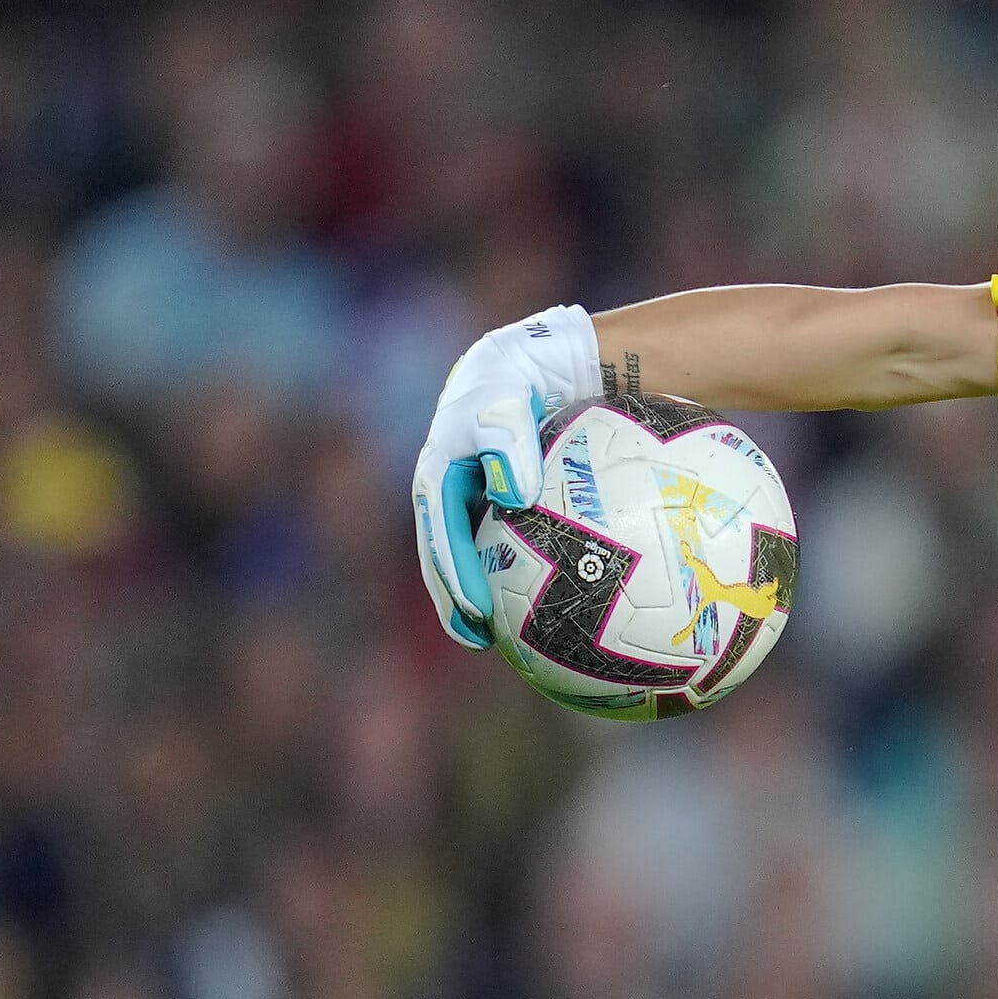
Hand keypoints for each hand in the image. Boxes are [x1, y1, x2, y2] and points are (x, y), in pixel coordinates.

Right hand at [408, 304, 599, 648]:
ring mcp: (477, 496)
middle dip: (457, 600)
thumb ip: (508, 441)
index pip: (440, 532)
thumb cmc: (521, 376)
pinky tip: (557, 604)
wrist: (542, 358)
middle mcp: (453, 489)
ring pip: (478, 554)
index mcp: (440, 471)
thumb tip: (515, 497)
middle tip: (479, 639)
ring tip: (509, 640)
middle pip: (447, 554)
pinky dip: (525, 574)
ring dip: (485, 595)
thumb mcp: (509, 397)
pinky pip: (514, 544)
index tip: (473, 611)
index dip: (453, 574)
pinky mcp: (506, 501)